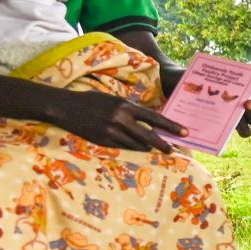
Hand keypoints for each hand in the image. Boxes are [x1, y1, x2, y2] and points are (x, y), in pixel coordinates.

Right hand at [49, 88, 185, 152]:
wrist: (65, 107)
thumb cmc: (90, 101)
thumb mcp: (112, 99)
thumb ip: (129, 109)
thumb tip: (147, 121)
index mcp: (125, 105)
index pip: (154, 117)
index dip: (171, 126)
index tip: (184, 132)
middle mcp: (120, 119)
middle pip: (149, 135)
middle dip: (163, 144)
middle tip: (174, 150)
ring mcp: (111, 131)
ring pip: (137, 144)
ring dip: (147, 148)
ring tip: (156, 150)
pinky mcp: (103, 141)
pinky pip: (123, 148)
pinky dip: (133, 148)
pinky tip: (139, 149)